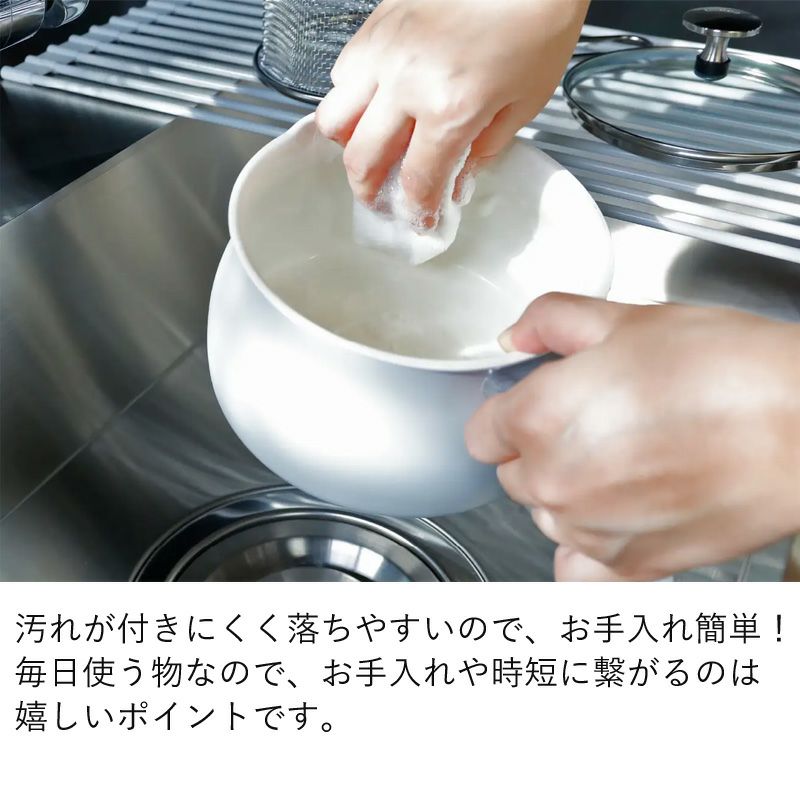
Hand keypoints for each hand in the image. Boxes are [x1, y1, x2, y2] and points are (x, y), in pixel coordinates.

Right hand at [315, 0, 587, 222]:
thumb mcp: (526, 102)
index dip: (416, 211)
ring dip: (349, 146)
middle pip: (362, 160)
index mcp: (449, 108)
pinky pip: (342, 74)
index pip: (416, 181)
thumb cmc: (537, 20)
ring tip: (370, 151)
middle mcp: (406, 83)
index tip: (419, 220)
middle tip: (381, 199)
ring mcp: (384, 52)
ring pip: (335, 118)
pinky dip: (350, 98)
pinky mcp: (376, 26)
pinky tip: (375, 102)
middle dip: (370, 191)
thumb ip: (484, 149)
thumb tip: (456, 178)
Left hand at [465, 293, 799, 580]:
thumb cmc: (726, 370)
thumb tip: (517, 334)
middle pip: (512, 476)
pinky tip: (621, 520)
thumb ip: (552, 321)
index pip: (480, 434)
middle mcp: (552, 482)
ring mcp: (590, 531)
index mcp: (538, 418)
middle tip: (597, 426)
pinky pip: (579, 572)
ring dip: (569, 497)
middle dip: (539, 452)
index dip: (508, 414)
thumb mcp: (628, 319)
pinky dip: (591, 552)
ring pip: (547, 517)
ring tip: (628, 463)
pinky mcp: (633, 567)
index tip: (535, 407)